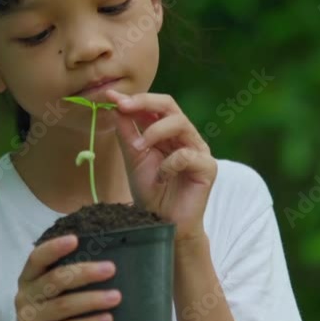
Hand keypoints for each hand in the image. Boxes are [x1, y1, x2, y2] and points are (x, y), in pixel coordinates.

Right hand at [10, 235, 121, 320]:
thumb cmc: (56, 320)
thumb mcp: (57, 297)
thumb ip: (69, 280)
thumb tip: (107, 259)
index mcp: (27, 280)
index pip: (37, 258)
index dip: (54, 248)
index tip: (76, 239)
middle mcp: (23, 297)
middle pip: (55, 280)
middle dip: (84, 273)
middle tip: (111, 269)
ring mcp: (28, 320)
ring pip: (64, 305)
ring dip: (93, 299)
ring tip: (116, 296)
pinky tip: (108, 319)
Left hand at [104, 89, 216, 242]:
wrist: (163, 223)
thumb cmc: (151, 191)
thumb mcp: (133, 158)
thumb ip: (127, 133)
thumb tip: (116, 106)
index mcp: (168, 132)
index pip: (155, 107)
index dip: (134, 99)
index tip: (111, 97)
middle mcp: (185, 136)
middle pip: (170, 106)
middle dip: (145, 103)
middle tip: (123, 106)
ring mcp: (199, 150)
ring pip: (180, 123)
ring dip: (154, 132)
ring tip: (139, 147)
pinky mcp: (208, 167)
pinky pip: (187, 155)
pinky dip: (169, 164)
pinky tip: (162, 178)